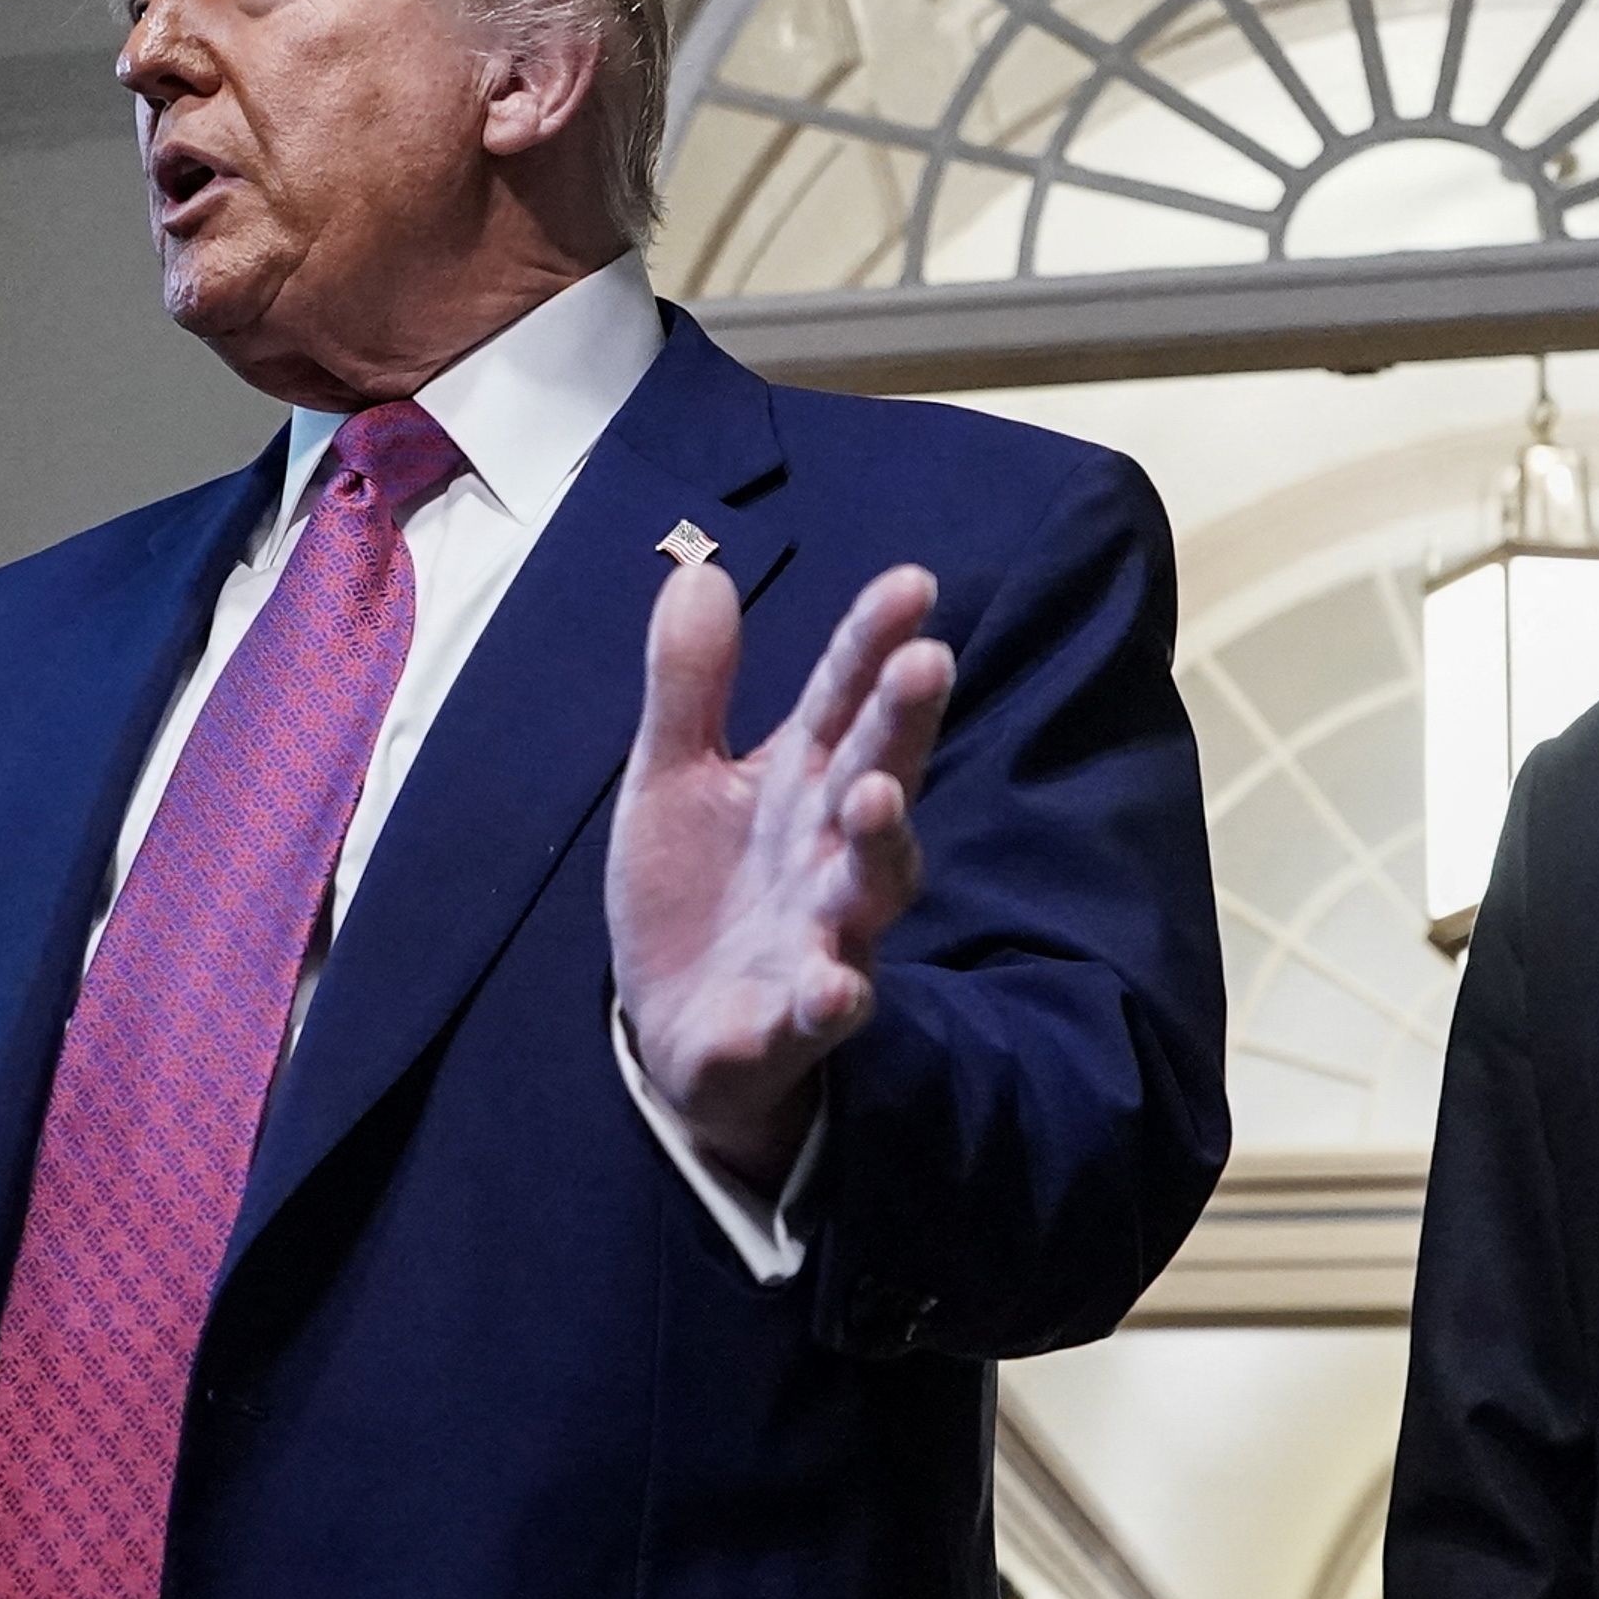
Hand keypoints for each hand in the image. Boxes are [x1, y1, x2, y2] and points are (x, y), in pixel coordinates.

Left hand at [611, 558, 950, 1195]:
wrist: (674, 1027)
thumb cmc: (696, 891)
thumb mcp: (673, 775)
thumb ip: (690, 684)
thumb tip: (699, 571)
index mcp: (800, 781)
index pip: (843, 697)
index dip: (873, 642)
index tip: (912, 582)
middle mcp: (828, 849)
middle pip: (878, 773)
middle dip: (902, 723)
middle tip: (926, 662)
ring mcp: (823, 933)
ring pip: (870, 887)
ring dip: (879, 843)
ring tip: (874, 797)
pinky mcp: (793, 1018)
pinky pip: (823, 1008)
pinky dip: (831, 997)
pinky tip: (835, 986)